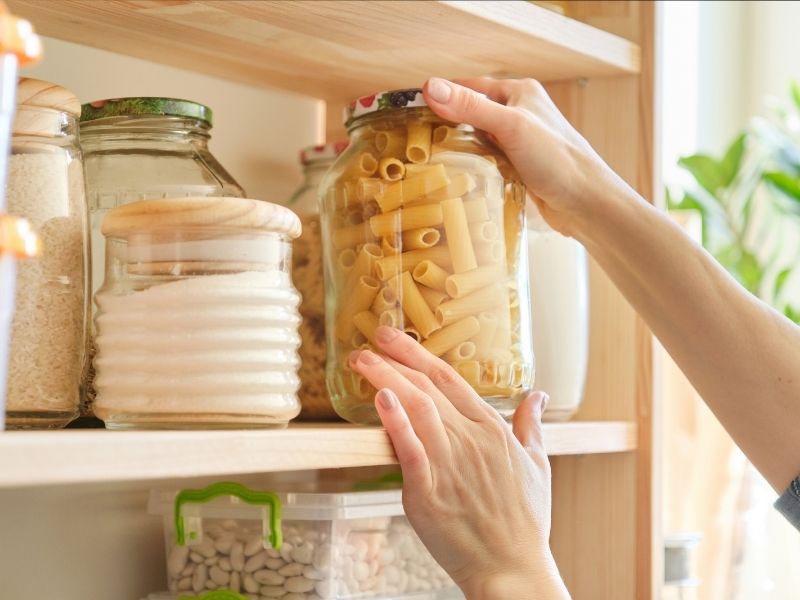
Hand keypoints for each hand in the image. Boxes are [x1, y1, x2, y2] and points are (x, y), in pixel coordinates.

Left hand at [349, 326, 569, 599]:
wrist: (511, 568)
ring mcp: (450, 464)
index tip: (395, 338)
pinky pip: (410, 449)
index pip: (450, 380)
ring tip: (363, 360)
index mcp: (492, 430)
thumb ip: (532, 425)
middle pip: (428, 387)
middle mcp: (470, 440)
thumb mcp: (538, 465)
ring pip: (417, 408)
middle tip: (370, 337)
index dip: (419, 355)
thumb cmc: (524, 521)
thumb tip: (538, 395)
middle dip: (396, 358)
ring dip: (387, 379)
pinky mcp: (429, 491)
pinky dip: (396, 421)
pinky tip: (381, 398)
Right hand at [423, 76, 626, 236]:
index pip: (469, 87)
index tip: (411, 110)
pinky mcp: (519, 166)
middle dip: (446, 125)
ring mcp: (520, 141)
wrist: (586, 203)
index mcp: (519, 92)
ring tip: (431, 159)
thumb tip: (431, 88)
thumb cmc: (558, 161)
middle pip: (471, 113)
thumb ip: (471, 107)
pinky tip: (459, 176)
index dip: (441, 97)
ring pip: (478, 139)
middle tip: (416, 140)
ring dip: (459, 149)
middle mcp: (519, 113)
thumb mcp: (510, 127)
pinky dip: (472, 166)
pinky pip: (487, 160)